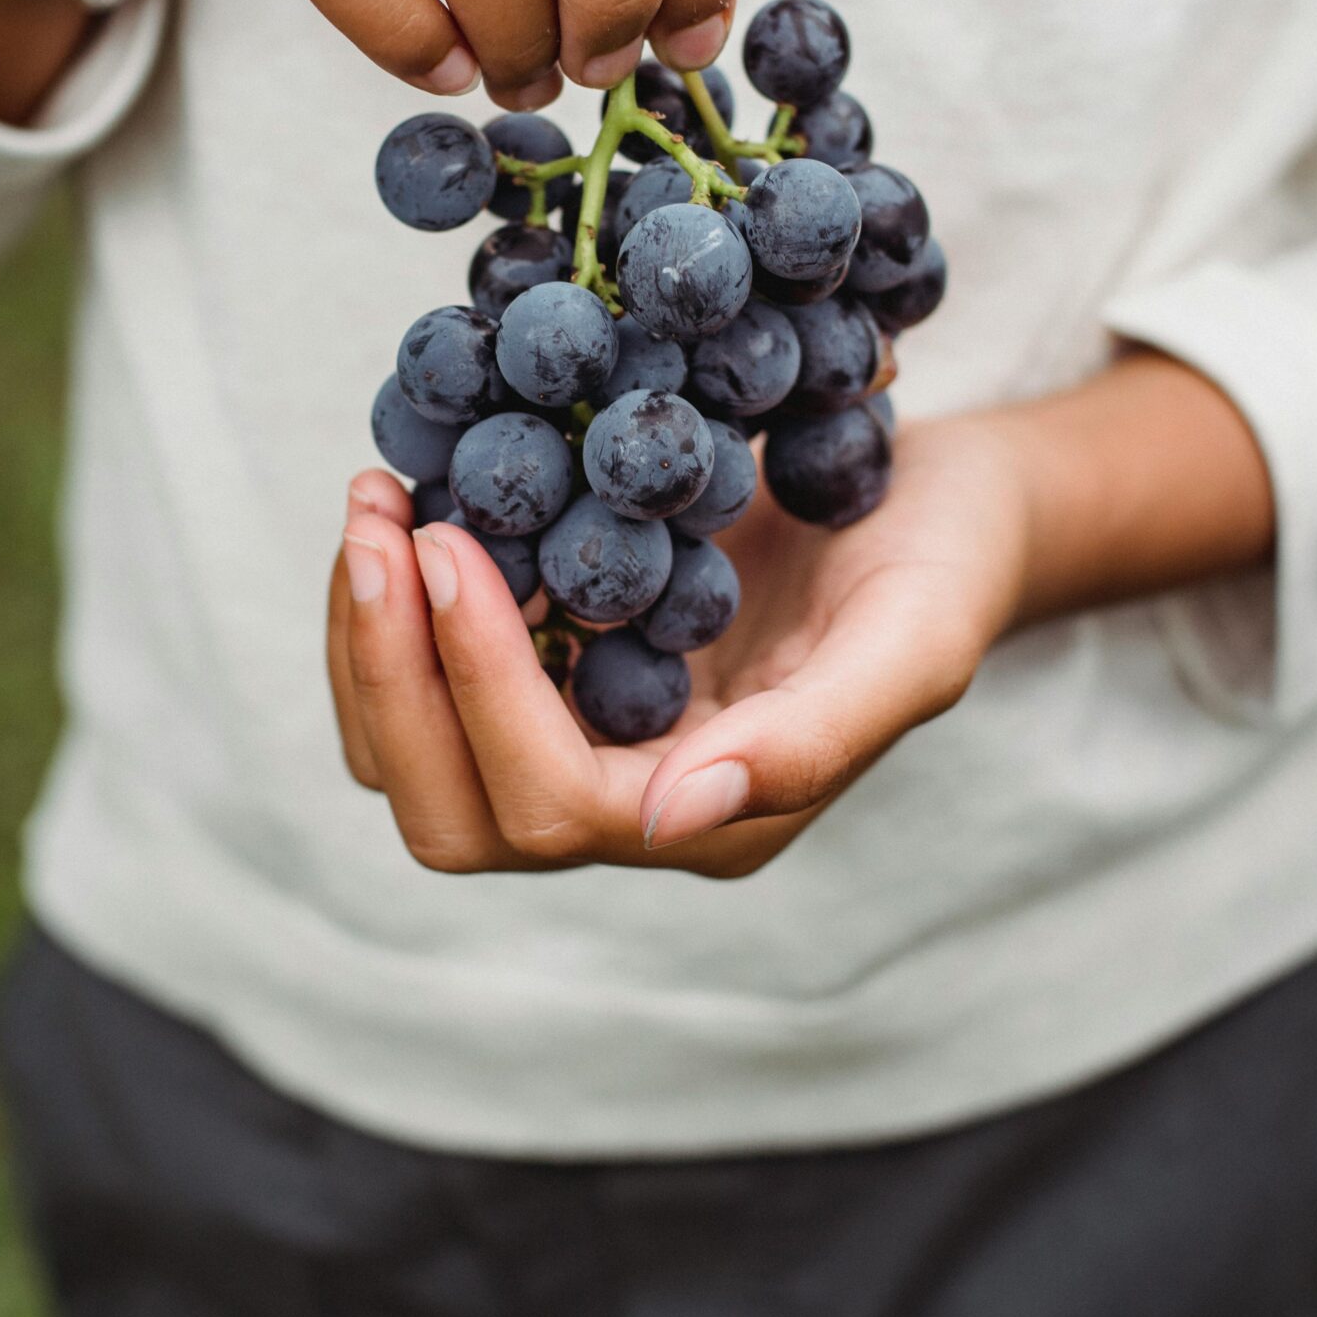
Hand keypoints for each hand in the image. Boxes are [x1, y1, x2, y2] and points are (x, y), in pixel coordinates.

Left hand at [327, 412, 1028, 877]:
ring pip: (415, 757)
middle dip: (391, 671)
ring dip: (369, 637)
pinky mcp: (551, 673)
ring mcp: (578, 741)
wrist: (945, 504)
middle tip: (378, 523)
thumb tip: (670, 818)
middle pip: (451, 808)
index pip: (552, 802)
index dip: (481, 684)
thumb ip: (815, 739)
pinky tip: (410, 498)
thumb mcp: (915, 640)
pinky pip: (426, 679)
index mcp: (710, 817)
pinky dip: (394, 605)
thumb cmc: (947, 564)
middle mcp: (626, 803)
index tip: (449, 540)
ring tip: (376, 500)